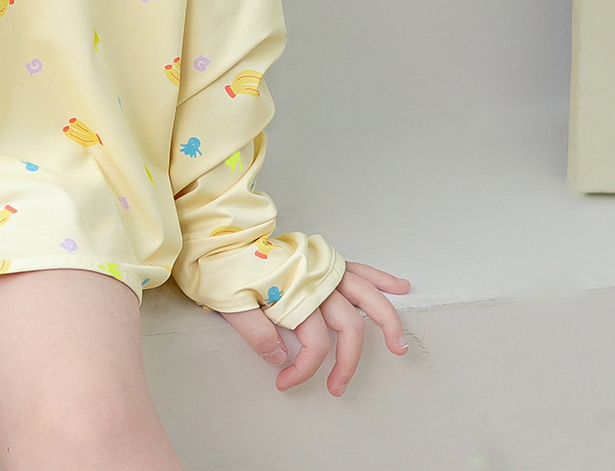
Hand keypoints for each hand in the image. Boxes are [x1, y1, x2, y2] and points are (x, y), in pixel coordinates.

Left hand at [221, 260, 410, 396]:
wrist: (221, 233)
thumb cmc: (224, 265)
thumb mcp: (228, 300)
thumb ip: (255, 331)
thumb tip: (279, 358)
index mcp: (293, 294)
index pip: (313, 344)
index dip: (302, 370)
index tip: (284, 382)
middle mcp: (315, 282)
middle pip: (349, 327)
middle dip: (348, 362)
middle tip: (338, 387)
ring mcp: (323, 269)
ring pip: (366, 297)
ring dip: (386, 321)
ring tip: (398, 345)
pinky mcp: (323, 259)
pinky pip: (359, 268)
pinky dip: (381, 278)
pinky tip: (399, 286)